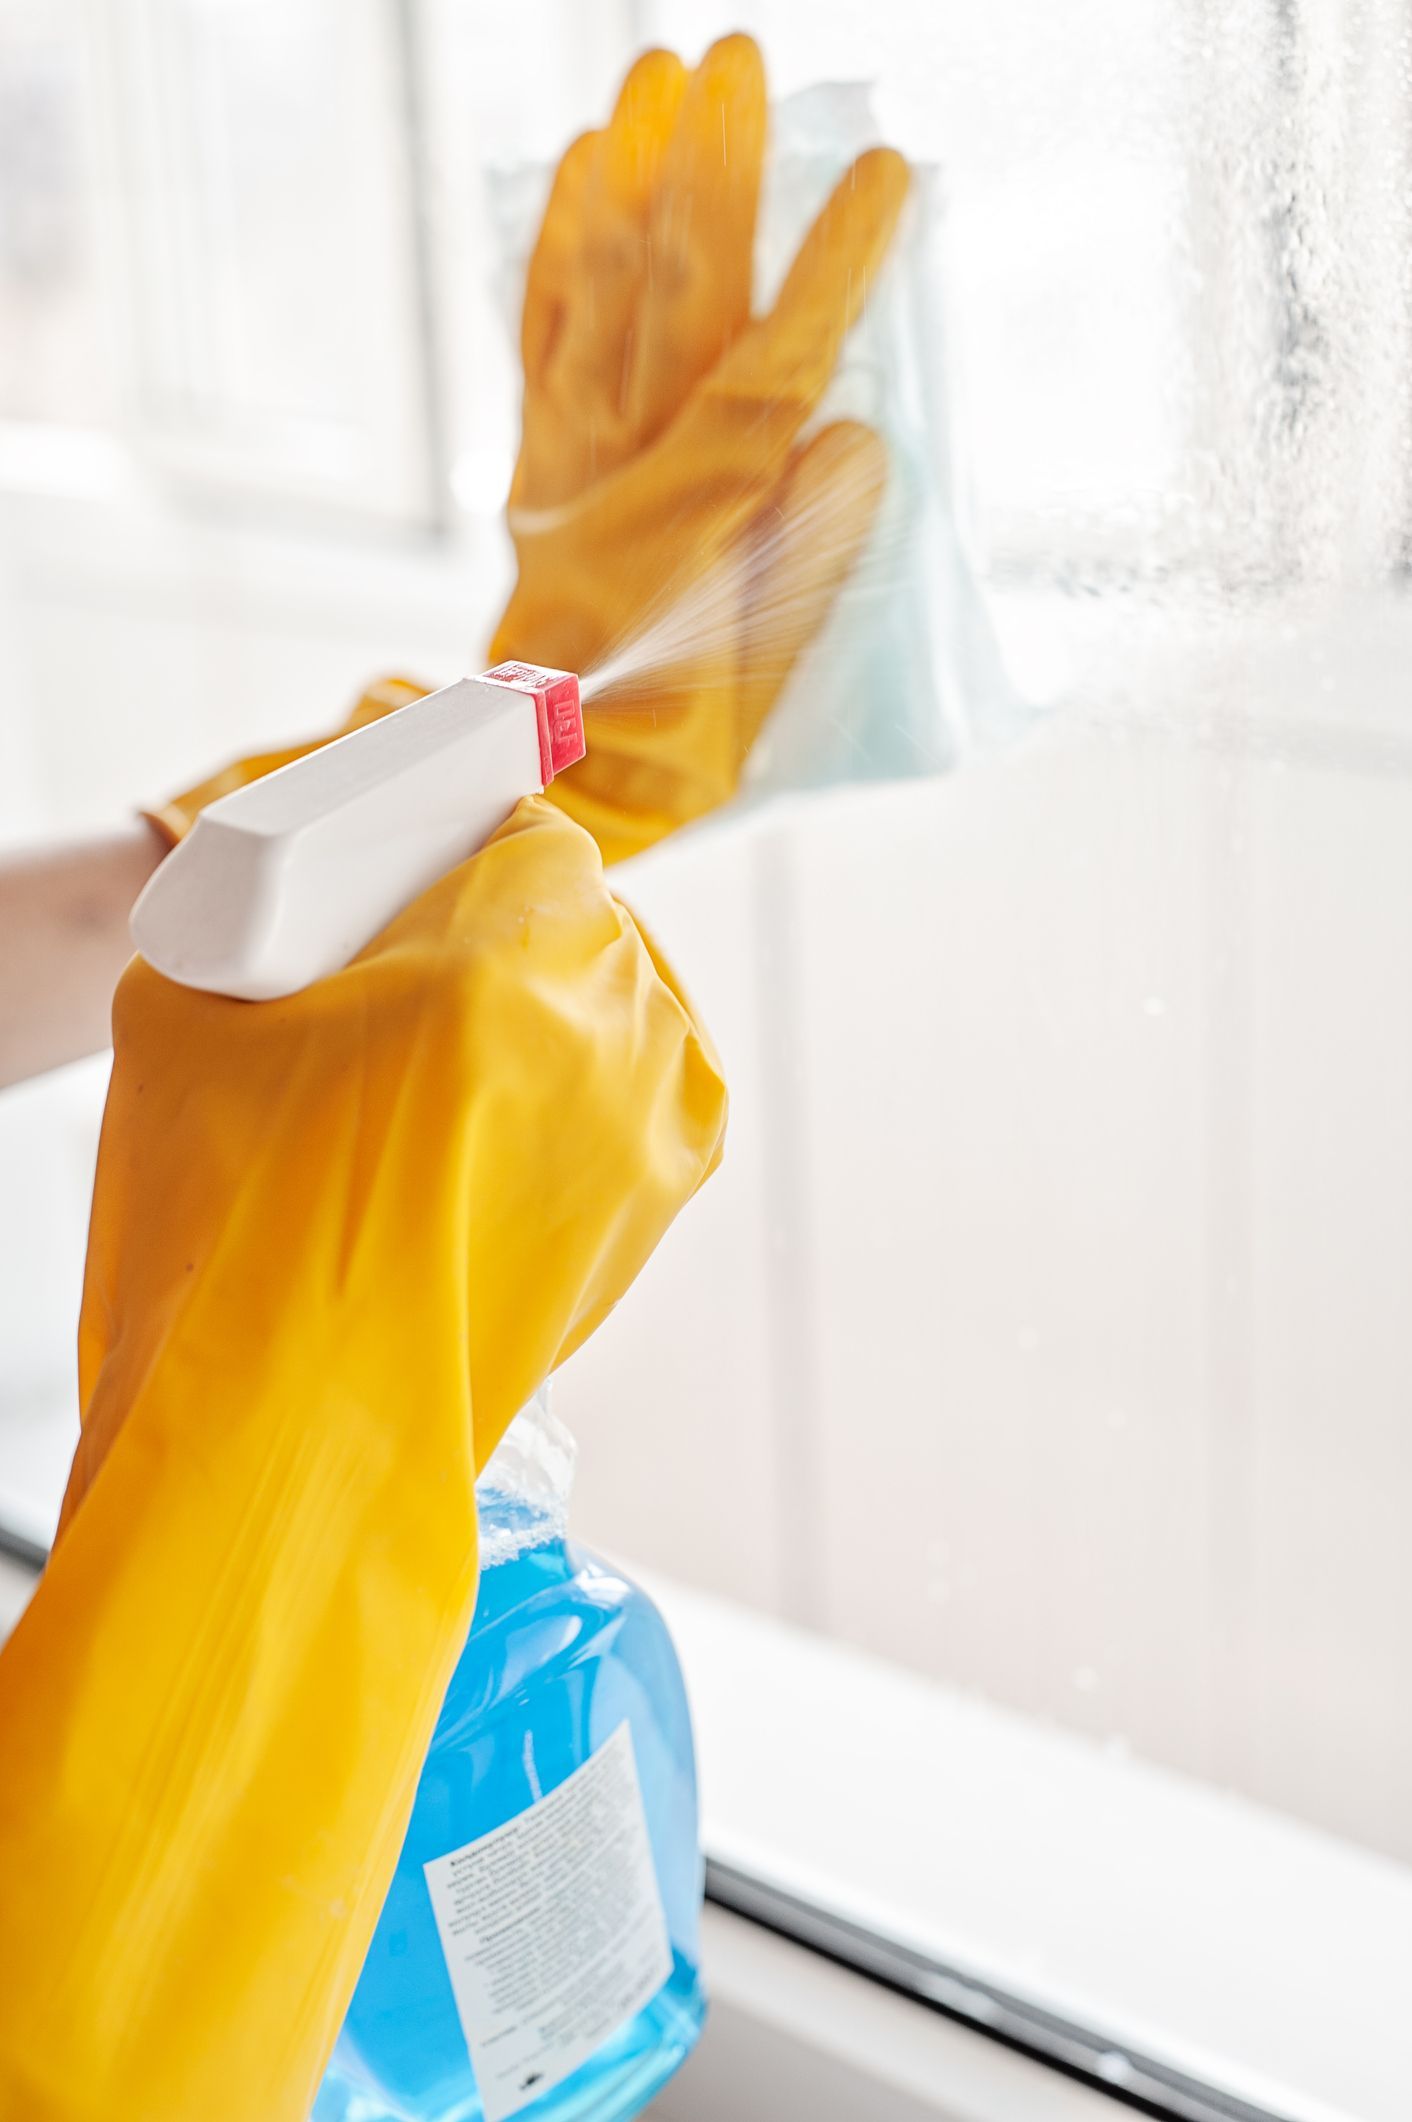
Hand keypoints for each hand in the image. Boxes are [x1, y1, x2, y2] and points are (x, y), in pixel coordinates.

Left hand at [491, 34, 909, 861]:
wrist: (546, 775)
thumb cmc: (673, 741)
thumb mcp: (762, 677)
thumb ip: (813, 556)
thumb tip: (858, 441)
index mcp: (696, 523)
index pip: (774, 370)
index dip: (830, 268)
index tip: (883, 171)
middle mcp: (624, 470)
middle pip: (673, 298)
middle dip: (710, 171)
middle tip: (737, 57)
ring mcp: (569, 454)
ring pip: (599, 294)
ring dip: (631, 175)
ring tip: (655, 72)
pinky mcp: (535, 457)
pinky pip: (541, 332)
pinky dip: (557, 246)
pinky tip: (576, 169)